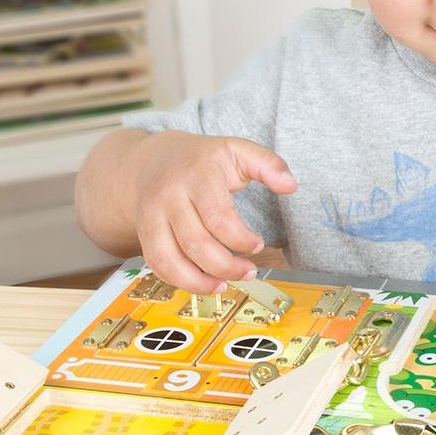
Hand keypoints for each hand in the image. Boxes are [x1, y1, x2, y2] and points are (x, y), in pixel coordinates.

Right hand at [127, 132, 296, 293]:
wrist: (151, 160)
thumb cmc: (200, 159)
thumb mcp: (237, 150)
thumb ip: (268, 164)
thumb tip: (291, 185)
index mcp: (196, 175)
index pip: (218, 218)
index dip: (241, 240)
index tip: (258, 244)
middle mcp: (168, 196)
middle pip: (196, 243)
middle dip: (227, 266)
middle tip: (249, 271)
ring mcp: (152, 216)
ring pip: (170, 259)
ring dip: (200, 282)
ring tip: (225, 284)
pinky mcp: (144, 234)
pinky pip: (157, 265)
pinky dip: (179, 281)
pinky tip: (203, 283)